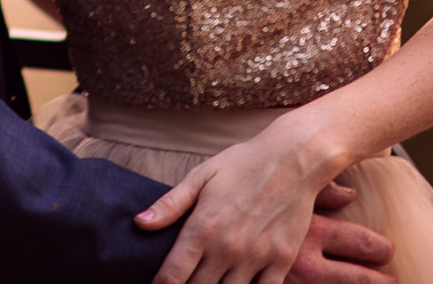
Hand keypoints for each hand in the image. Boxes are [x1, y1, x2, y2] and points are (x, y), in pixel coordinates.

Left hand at [141, 172, 392, 283]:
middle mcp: (228, 248)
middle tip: (183, 281)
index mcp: (203, 227)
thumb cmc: (241, 165)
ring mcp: (257, 257)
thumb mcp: (200, 177)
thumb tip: (139, 223)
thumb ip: (170, 205)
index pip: (173, 274)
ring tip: (207, 282)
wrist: (292, 160)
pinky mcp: (282, 261)